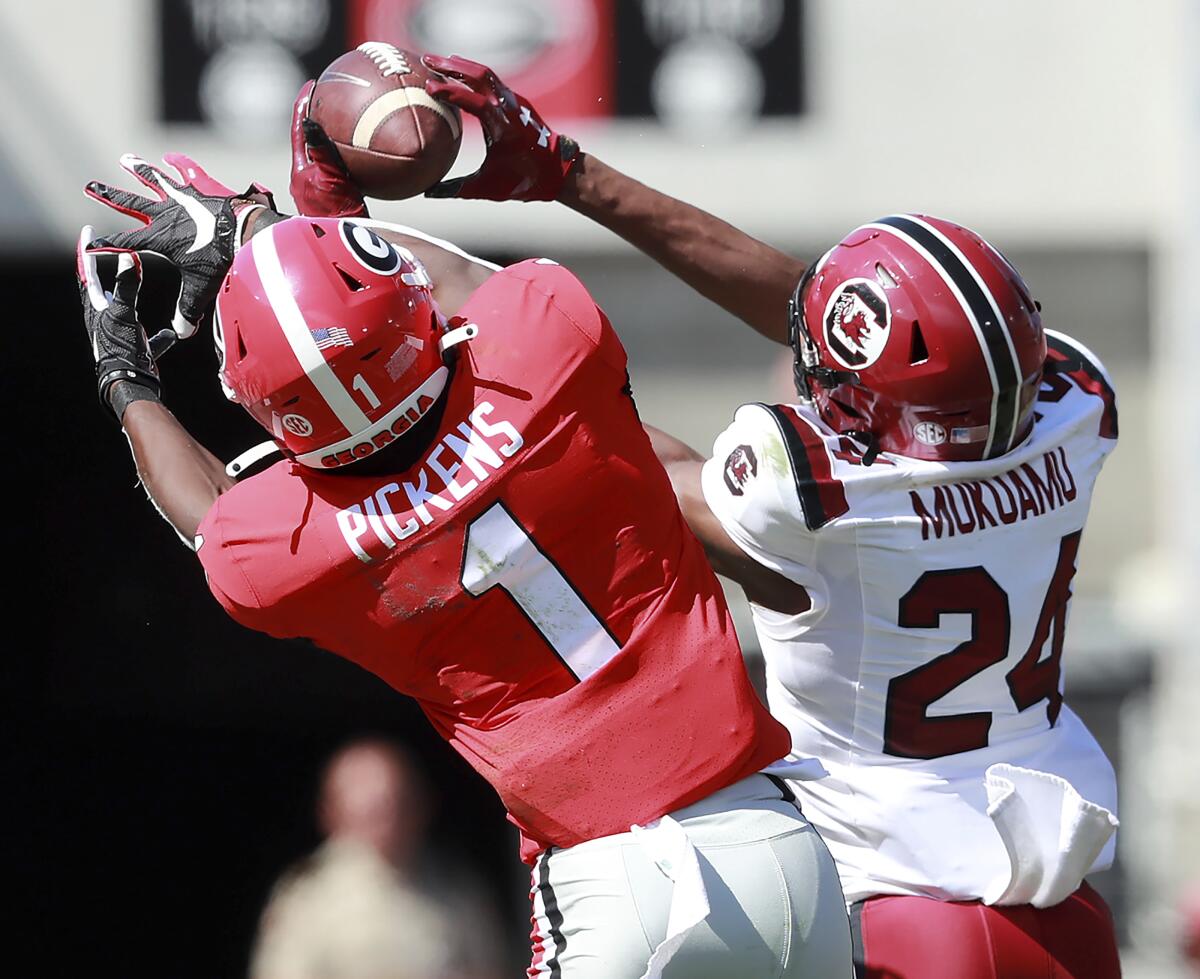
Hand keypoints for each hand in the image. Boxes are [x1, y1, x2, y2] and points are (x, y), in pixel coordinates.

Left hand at [76, 225, 172, 418]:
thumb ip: (126, 285)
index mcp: (96, 308)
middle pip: (101, 289)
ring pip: (124, 310)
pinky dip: (159, 334)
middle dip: (104, 270)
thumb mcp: (124, 312)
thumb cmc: (121, 347)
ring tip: (134, 283)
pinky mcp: (136, 348)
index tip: (86, 231)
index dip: (86, 251)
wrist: (130, 382)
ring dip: (129, 296)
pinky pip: (149, 337)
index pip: (86, 273)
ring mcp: (120, 334)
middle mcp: (104, 319)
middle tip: (109, 251)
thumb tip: (127, 257)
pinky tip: (172, 333)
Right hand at [84, 154, 273, 338]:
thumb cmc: (220, 261)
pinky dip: (177, 166)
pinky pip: (184, 176)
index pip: (125, 243)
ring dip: (139, 171)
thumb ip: (188, 310)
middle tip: (88, 185)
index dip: (106, 245)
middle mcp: (164, 216)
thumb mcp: (200, 288)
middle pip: (130, 204)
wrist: (243, 234)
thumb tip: (182, 332)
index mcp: (158, 238)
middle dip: (108, 196)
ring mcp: (182, 201)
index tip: (89, 245)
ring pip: (154, 182)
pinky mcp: (199, 193)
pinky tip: (170, 158)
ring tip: (125, 159)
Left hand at [289, 80, 368, 218]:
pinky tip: (373, 155)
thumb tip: (310, 120)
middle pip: (314, 140)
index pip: (299, 131)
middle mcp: (309, 177)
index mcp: (302, 170)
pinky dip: (355, 158)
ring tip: (351, 120)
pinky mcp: (338, 199)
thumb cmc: (333, 214)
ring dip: (337, 137)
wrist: (343, 247)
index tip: (311, 86)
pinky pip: (346, 169)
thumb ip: (321, 150)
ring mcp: (323, 189)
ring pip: (329, 155)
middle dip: (322, 118)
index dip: (304, 107)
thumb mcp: (328, 178)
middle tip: (333, 98)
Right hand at [422, 54, 578, 201]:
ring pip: (486, 74)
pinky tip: (458, 71)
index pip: (476, 102)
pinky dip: (472, 73)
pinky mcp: (515, 100)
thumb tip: (427, 193)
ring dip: (461, 65)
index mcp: (504, 129)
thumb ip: (458, 188)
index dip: (452, 93)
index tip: (429, 86)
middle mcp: (510, 109)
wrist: (558, 170)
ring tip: (437, 61)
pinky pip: (491, 80)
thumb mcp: (489, 187)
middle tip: (426, 58)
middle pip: (479, 76)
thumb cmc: (524, 181)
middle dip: (451, 66)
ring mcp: (514, 101)